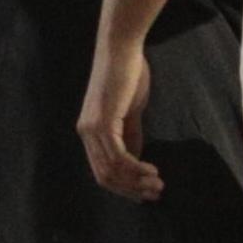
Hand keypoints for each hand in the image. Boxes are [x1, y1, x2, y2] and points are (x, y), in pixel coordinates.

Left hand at [77, 31, 160, 200]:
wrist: (122, 48)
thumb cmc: (128, 74)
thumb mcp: (130, 111)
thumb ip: (130, 134)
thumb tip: (137, 158)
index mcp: (89, 131)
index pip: (101, 171)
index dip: (124, 186)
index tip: (145, 193)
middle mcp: (85, 133)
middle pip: (104, 176)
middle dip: (131, 190)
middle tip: (155, 193)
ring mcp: (91, 128)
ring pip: (111, 170)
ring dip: (136, 182)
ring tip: (157, 184)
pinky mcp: (102, 122)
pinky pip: (118, 156)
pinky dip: (135, 168)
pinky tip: (151, 170)